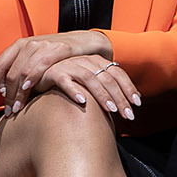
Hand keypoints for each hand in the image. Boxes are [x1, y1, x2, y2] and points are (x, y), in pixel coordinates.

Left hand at [0, 31, 113, 114]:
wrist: (83, 42)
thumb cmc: (53, 53)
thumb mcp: (28, 56)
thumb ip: (6, 63)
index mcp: (18, 46)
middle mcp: (29, 44)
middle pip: (11, 72)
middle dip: (7, 94)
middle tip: (7, 111)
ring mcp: (44, 45)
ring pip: (24, 71)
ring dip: (19, 93)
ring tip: (17, 109)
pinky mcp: (60, 49)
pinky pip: (42, 64)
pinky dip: (33, 78)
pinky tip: (29, 90)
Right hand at [28, 54, 142, 120]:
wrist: (39, 75)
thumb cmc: (68, 81)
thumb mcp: (89, 83)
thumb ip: (105, 89)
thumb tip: (125, 104)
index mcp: (97, 62)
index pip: (118, 73)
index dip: (129, 88)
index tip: (137, 104)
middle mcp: (85, 61)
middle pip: (108, 78)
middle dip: (120, 98)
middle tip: (128, 115)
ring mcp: (70, 65)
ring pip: (90, 79)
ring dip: (102, 95)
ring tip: (110, 110)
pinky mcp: (53, 72)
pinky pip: (65, 80)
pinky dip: (74, 90)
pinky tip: (82, 102)